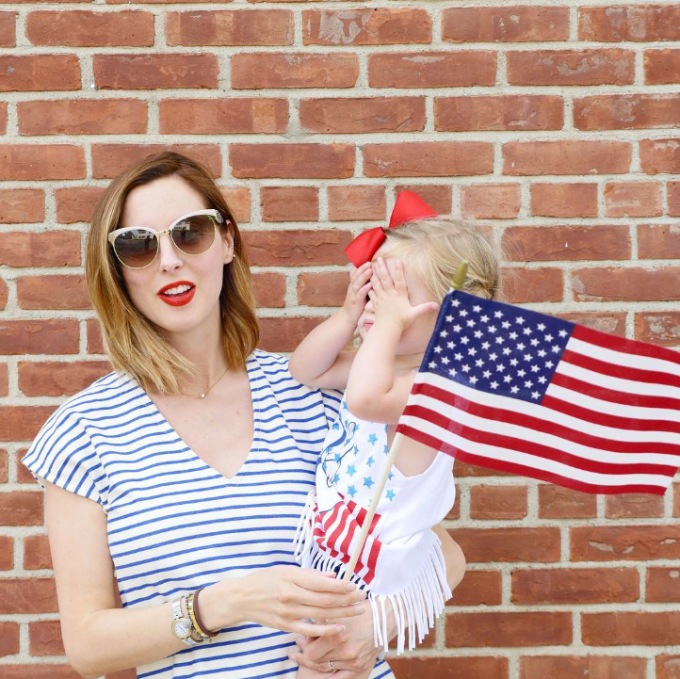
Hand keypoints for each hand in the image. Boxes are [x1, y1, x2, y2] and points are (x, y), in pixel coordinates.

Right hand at [206, 566, 366, 637]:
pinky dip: (325, 630)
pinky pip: (308, 630)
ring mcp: (287, 612)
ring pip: (319, 614)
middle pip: (324, 599)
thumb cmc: (265, 580)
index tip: (354, 586)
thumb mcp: (286, 570)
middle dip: (346, 599)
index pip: (321, 583)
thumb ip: (309, 574)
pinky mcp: (284, 625)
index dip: (340, 585)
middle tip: (362, 598)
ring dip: (341, 613)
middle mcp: (290, 595)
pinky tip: (339, 627)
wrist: (241, 598)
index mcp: (291, 578)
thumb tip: (332, 576)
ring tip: (356, 611)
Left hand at [289, 601, 388, 673]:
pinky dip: (330, 674)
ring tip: (307, 657)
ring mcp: (353, 663)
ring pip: (326, 670)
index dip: (303, 646)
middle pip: (317, 662)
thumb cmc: (360, 609)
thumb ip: (321, 622)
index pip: (310, 652)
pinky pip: (340, 678)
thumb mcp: (338, 611)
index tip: (300, 640)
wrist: (385, 617)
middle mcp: (345, 652)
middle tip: (301, 647)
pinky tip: (322, 669)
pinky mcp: (361, 668)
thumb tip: (306, 632)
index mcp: (337, 636)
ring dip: (317, 662)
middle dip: (307, 654)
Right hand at [340, 263, 372, 327]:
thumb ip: (364, 281)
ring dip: (364, 276)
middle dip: (362, 267)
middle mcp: (353, 287)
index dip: (359, 264)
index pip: (355, 271)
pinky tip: (370, 285)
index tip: (366, 256)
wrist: (349, 316)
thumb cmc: (357, 302)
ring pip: (357, 282)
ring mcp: (354, 294)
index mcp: (354, 283)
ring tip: (370, 270)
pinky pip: (360, 294)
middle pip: (356, 274)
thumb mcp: (359, 290)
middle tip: (369, 261)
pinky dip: (365, 289)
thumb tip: (373, 272)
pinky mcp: (356, 301)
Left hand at [370, 258, 438, 331]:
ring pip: (376, 283)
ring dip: (374, 274)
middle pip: (385, 278)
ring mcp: (381, 298)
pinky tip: (367, 283)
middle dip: (382, 267)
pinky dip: (369, 287)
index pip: (400, 280)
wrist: (387, 328)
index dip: (399, 270)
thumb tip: (437, 305)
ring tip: (371, 267)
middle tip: (378, 258)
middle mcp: (390, 294)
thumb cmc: (401, 321)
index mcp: (399, 295)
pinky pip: (371, 293)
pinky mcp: (375, 303)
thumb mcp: (414, 314)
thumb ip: (424, 308)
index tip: (397, 260)